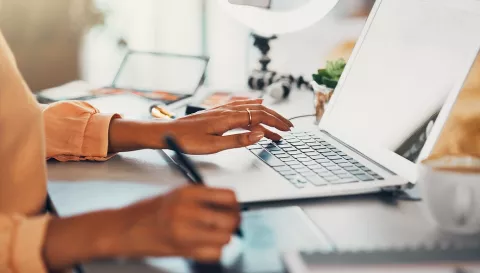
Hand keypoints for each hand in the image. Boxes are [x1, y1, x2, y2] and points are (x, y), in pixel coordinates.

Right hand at [119, 186, 239, 261]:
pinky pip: (214, 253)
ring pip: (225, 238)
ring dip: (223, 238)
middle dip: (233, 223)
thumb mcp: (178, 194)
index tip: (233, 209)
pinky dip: (213, 251)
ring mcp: (184, 230)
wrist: (124, 228)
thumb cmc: (150, 211)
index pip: (229, 197)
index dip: (235, 205)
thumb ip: (203, 198)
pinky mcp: (182, 249)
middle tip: (228, 225)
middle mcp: (187, 209)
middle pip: (230, 220)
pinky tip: (203, 245)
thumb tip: (231, 206)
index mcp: (188, 191)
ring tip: (212, 235)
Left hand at [166, 99, 292, 153]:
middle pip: (257, 111)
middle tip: (288, 127)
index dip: (275, 122)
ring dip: (265, 114)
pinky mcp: (216, 112)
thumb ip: (238, 140)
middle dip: (275, 118)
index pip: (258, 117)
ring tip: (276, 122)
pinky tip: (256, 104)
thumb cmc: (187, 140)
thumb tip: (259, 134)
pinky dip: (252, 106)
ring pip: (249, 109)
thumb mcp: (214, 145)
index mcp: (228, 118)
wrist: (166, 132)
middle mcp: (226, 111)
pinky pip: (240, 106)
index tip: (287, 129)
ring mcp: (221, 110)